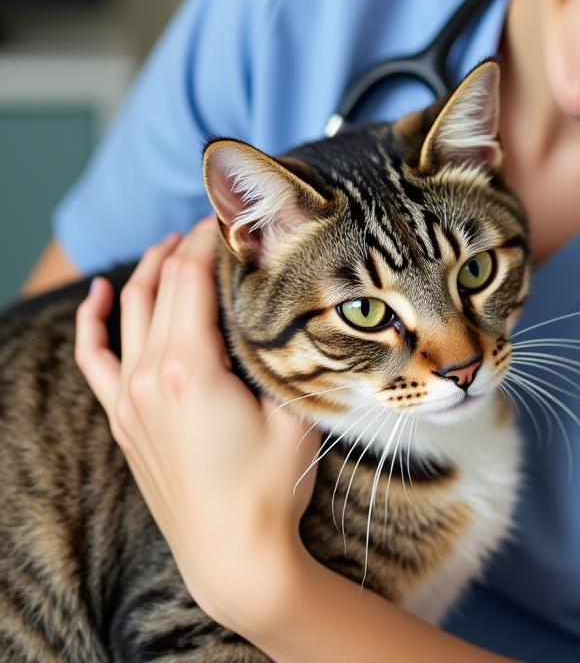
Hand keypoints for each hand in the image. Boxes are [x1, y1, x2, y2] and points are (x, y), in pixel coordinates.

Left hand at [74, 216, 319, 625]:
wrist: (231, 553)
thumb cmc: (269, 486)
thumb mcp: (293, 411)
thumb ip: (284, 356)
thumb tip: (287, 310)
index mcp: (189, 368)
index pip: (190, 278)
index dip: (209, 239)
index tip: (233, 218)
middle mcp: (148, 376)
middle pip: (161, 286)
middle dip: (186, 246)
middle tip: (217, 224)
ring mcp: (127, 398)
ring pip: (130, 312)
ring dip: (150, 270)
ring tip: (173, 244)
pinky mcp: (122, 419)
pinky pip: (94, 358)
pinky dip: (94, 321)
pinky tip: (102, 295)